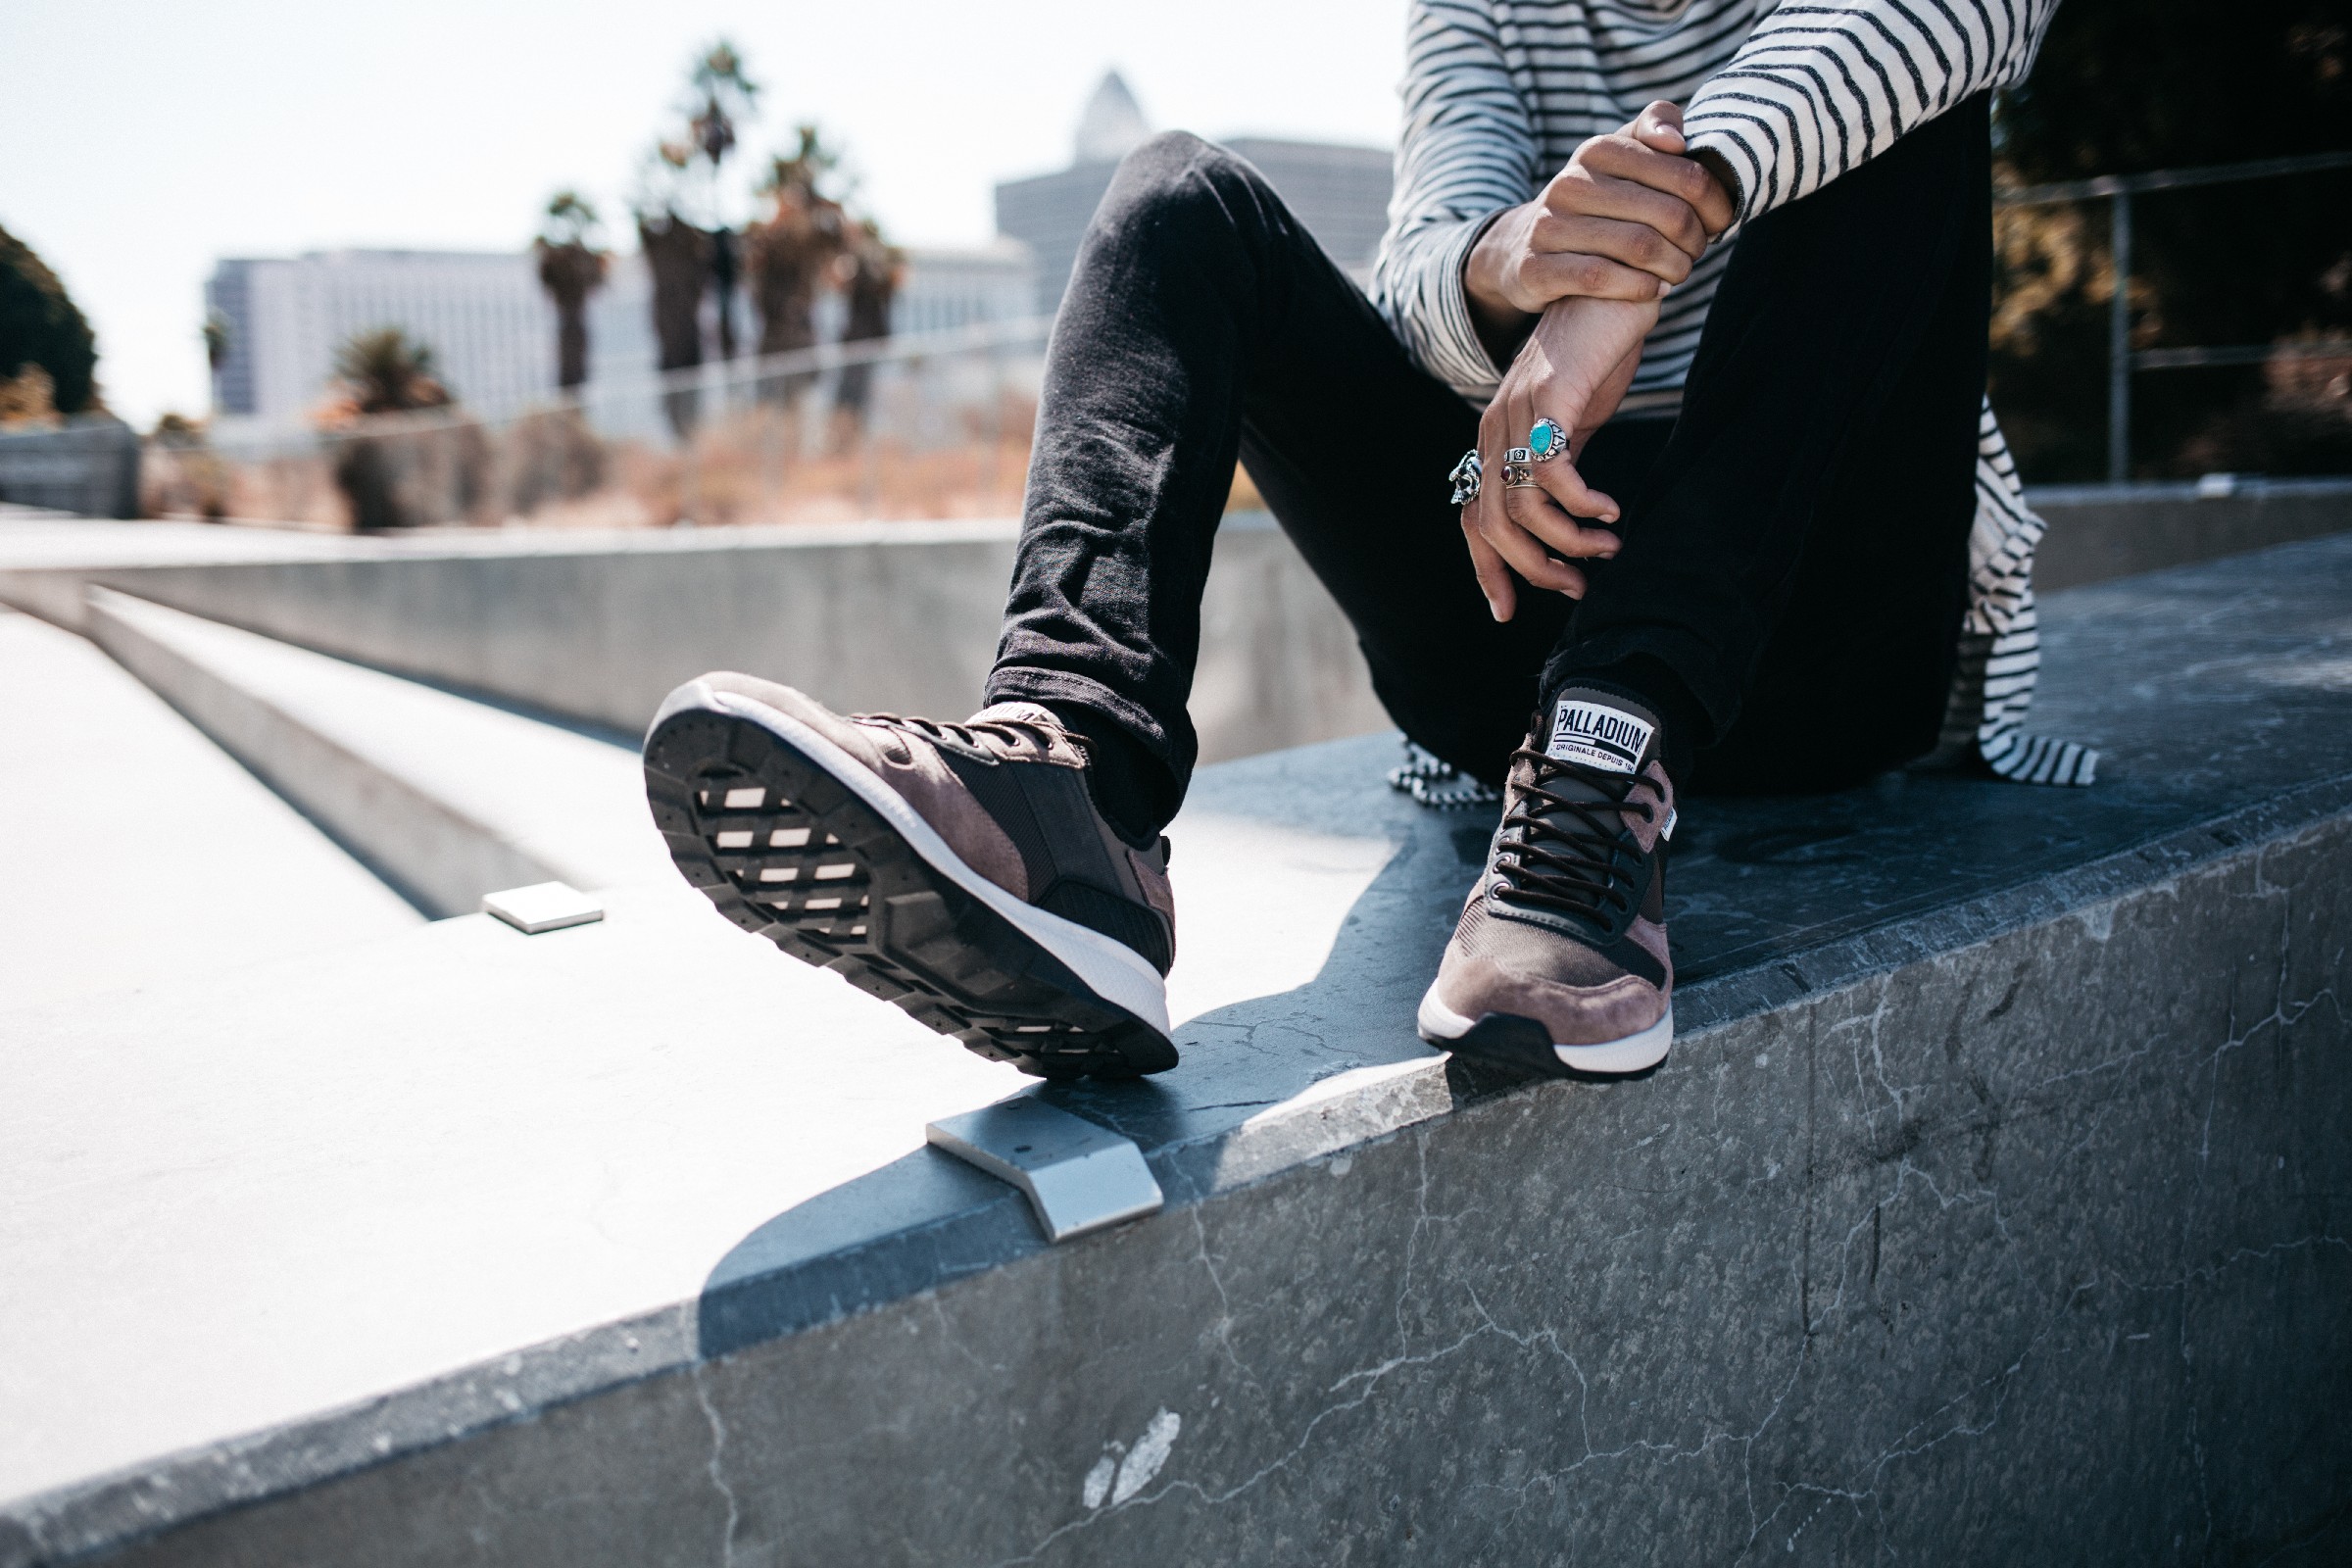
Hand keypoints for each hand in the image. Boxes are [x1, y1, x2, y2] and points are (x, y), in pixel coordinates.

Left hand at [1461, 294, 1657, 621]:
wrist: (1613, 290)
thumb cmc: (1596, 359)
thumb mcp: (1572, 426)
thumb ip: (1560, 471)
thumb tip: (1567, 526)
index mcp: (1493, 442)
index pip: (1473, 519)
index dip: (1487, 569)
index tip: (1510, 611)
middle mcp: (1493, 430)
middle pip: (1493, 526)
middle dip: (1534, 569)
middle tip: (1577, 585)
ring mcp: (1515, 413)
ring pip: (1523, 508)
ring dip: (1569, 541)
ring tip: (1607, 546)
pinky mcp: (1548, 399)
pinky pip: (1553, 472)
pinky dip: (1583, 503)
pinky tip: (1611, 509)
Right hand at [1463, 102, 1734, 359]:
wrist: (1524, 248)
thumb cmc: (1595, 202)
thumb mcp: (1621, 156)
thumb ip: (1655, 126)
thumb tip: (1676, 141)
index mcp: (1599, 151)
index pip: (1685, 175)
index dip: (1715, 204)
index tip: (1720, 222)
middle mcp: (1570, 184)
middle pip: (1668, 214)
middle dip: (1696, 239)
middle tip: (1699, 252)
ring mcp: (1549, 227)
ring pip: (1639, 247)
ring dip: (1674, 267)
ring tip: (1680, 272)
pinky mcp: (1536, 268)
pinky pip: (1601, 278)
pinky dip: (1640, 287)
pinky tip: (1654, 290)